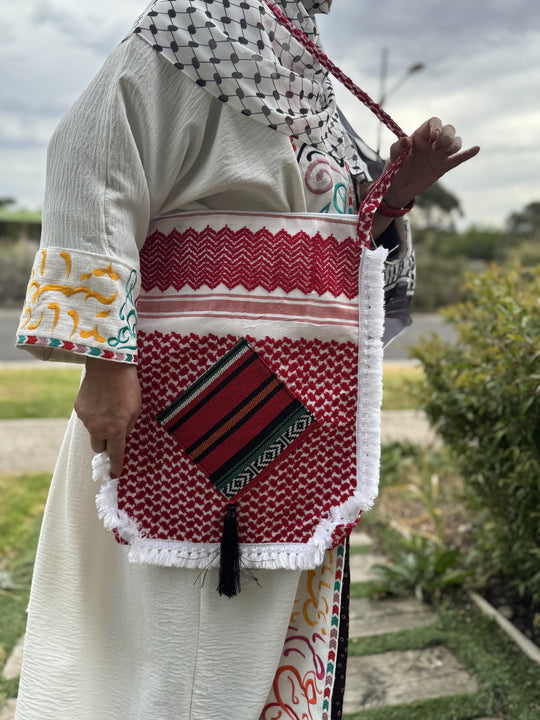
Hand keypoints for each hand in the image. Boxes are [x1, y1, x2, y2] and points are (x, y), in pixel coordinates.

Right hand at [74, 358, 140, 477]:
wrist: (108, 366)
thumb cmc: (128, 387)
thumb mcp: (136, 409)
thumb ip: (128, 427)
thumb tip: (122, 436)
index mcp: (115, 430)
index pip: (115, 455)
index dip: (115, 466)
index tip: (114, 475)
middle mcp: (98, 428)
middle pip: (98, 447)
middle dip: (105, 444)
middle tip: (113, 433)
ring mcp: (86, 419)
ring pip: (92, 431)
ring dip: (100, 427)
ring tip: (108, 409)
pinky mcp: (78, 409)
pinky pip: (87, 418)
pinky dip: (93, 415)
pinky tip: (100, 401)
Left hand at [384, 117, 479, 207]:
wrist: (398, 188)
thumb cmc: (394, 169)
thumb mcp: (393, 156)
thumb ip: (398, 147)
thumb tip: (406, 140)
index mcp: (420, 135)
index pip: (434, 122)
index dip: (437, 127)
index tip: (434, 136)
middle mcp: (432, 142)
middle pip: (449, 130)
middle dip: (446, 136)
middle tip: (435, 148)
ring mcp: (439, 154)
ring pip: (456, 142)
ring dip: (452, 145)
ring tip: (440, 153)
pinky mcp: (444, 166)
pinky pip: (459, 158)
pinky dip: (468, 154)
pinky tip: (476, 149)